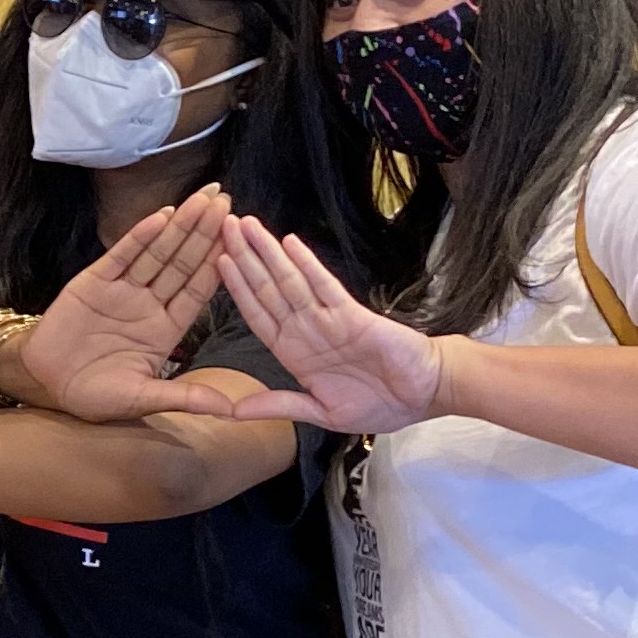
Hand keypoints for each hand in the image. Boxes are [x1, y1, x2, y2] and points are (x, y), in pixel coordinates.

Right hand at [13, 190, 231, 420]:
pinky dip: (141, 236)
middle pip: (183, 263)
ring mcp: (122, 290)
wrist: (45, 384)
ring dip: (181, 226)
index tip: (241, 240)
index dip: (218, 265)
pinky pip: (122, 255)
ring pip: (157, 253)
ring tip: (204, 198)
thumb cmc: (94, 395)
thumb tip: (230, 410)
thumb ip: (185, 397)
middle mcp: (148, 304)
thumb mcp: (143, 399)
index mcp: (166, 330)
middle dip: (205, 233)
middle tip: (227, 201)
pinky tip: (162, 216)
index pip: (197, 291)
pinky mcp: (94, 281)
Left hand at [213, 220, 446, 434]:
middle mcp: (306, 331)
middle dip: (244, 258)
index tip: (214, 263)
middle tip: (221, 225)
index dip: (235, 290)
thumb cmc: (379, 404)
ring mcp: (328, 319)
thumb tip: (232, 413)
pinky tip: (289, 243)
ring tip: (245, 224)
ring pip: (290, 281)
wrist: (424, 396)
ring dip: (267, 253)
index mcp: (294, 354)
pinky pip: (324, 286)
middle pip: (267, 289)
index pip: (257, 315)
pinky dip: (307, 265)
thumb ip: (279, 405)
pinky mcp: (353, 315)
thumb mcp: (321, 413)